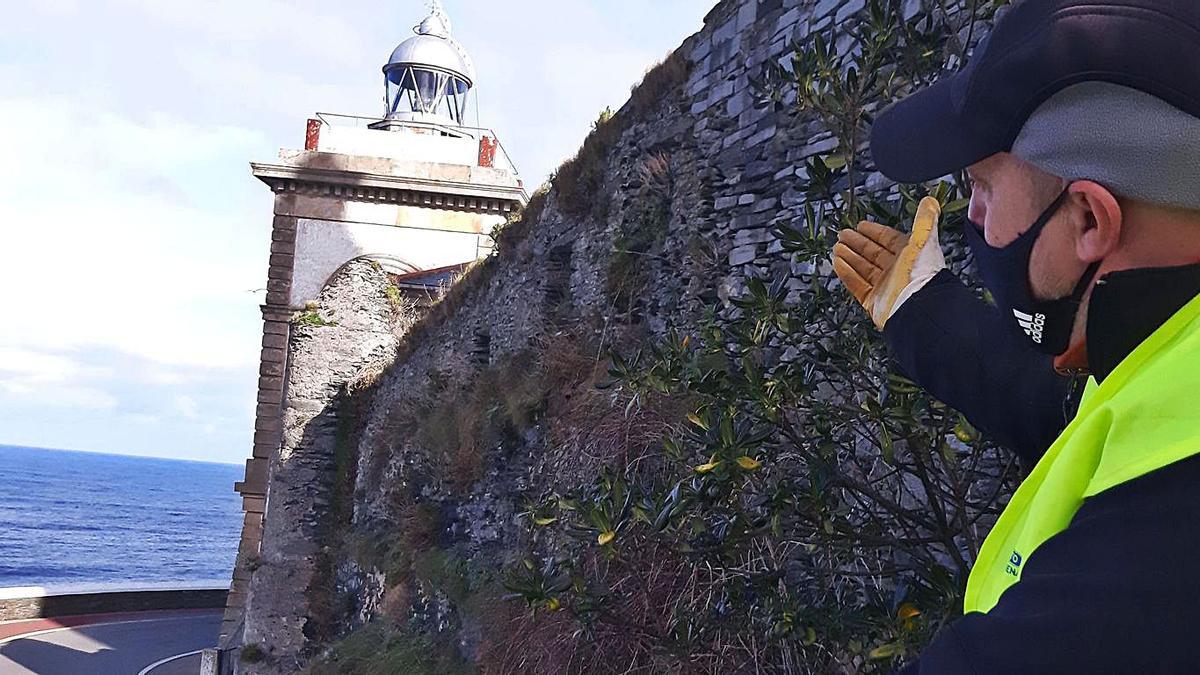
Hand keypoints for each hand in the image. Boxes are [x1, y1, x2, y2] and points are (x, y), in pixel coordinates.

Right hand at [832, 197, 944, 328]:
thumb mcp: (924, 239)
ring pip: (862, 267)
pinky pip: (856, 284)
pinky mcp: (872, 301)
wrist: (917, 305)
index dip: (874, 231)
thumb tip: (930, 200)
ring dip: (849, 256)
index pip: (887, 239)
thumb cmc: (921, 271)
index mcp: (908, 254)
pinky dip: (846, 274)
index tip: (860, 225)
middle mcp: (895, 270)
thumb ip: (925, 219)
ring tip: (836, 246)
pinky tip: (837, 263)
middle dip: (856, 243)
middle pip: (871, 253)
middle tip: (843, 234)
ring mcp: (883, 286)